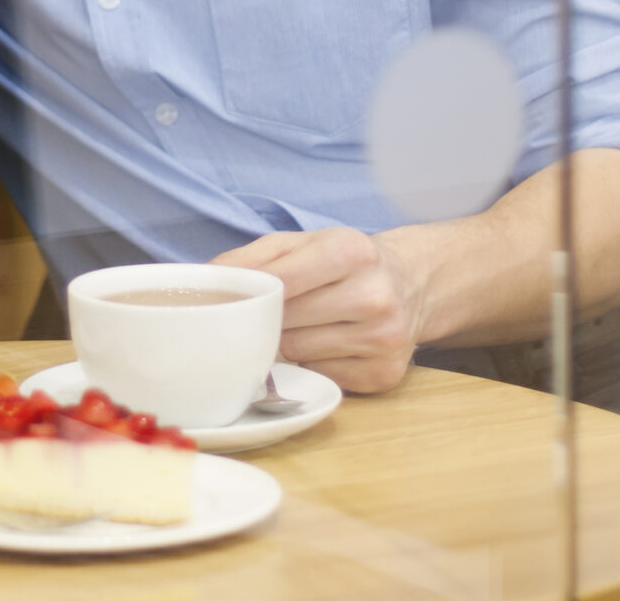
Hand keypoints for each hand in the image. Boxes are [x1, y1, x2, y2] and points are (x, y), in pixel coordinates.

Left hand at [211, 227, 429, 394]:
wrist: (411, 283)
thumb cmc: (344, 262)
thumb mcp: (303, 243)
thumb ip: (253, 256)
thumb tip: (208, 279)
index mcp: (352, 251)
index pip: (283, 278)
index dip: (254, 292)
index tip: (232, 300)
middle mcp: (374, 295)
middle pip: (287, 321)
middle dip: (270, 318)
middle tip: (268, 312)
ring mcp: (383, 339)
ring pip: (299, 352)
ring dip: (288, 343)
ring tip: (300, 325)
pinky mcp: (384, 374)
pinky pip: (320, 376)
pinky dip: (312, 364)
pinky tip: (325, 345)